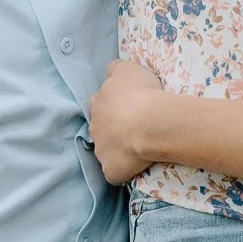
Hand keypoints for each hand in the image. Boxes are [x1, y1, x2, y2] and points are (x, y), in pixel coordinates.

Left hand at [90, 59, 170, 184]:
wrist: (148, 123)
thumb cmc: (140, 92)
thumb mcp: (127, 68)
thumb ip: (115, 69)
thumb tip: (110, 73)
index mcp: (98, 103)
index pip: (102, 105)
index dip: (116, 108)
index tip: (131, 109)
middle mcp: (95, 127)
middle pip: (102, 129)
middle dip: (114, 129)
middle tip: (136, 128)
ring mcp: (101, 151)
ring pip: (106, 151)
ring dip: (118, 150)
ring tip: (138, 147)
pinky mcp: (110, 170)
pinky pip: (114, 173)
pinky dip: (122, 171)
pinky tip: (135, 168)